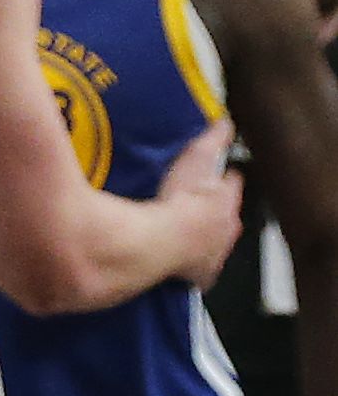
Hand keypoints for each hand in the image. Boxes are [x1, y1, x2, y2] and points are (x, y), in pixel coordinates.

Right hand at [157, 121, 244, 288]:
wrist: (164, 241)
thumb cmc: (180, 203)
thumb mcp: (196, 158)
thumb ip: (212, 139)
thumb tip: (225, 121)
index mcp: (228, 200)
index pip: (232, 183)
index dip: (223, 178)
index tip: (216, 175)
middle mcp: (228, 227)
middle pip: (226, 214)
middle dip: (214, 210)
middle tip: (194, 204)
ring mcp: (215, 252)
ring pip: (214, 242)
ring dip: (202, 237)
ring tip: (183, 231)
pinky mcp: (200, 274)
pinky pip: (199, 270)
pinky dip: (191, 264)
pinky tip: (177, 259)